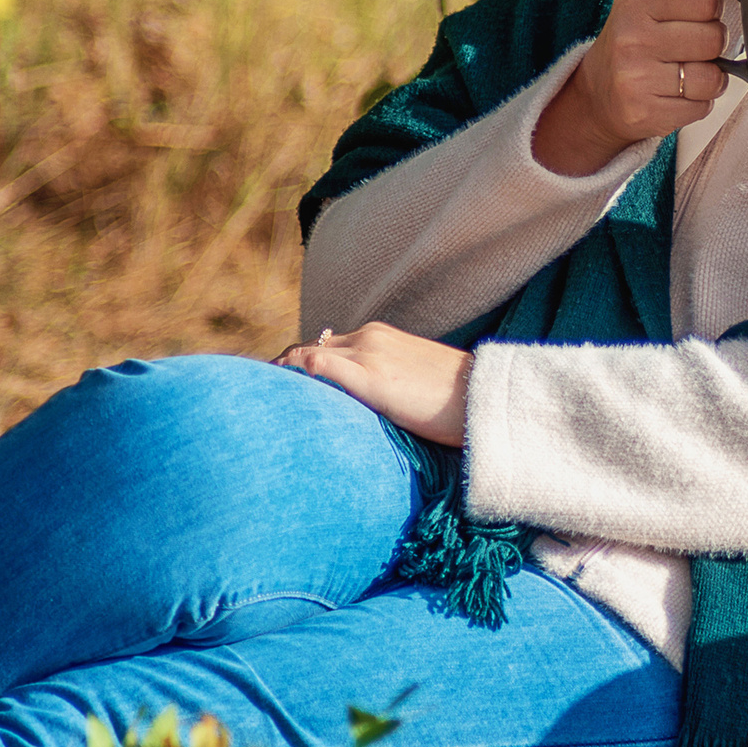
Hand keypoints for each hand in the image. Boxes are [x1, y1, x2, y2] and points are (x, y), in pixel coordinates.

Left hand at [276, 322, 471, 445]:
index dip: (298, 365)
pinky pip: (316, 365)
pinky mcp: (371, 377)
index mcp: (381, 336)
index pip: (325, 345)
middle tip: (259, 398)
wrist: (488, 398)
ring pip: (306, 354)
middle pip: (308, 347)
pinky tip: (282, 398)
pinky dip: (295, 376)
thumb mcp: (417, 383)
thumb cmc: (459, 400)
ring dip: (282, 375)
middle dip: (282, 370)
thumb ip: (387, 385)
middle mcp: (370, 337)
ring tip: (260, 401)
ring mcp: (369, 354)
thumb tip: (371, 409)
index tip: (279, 387)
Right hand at [534, 0, 737, 174]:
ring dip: (709, 78)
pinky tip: (677, 95)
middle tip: (694, 48)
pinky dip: (698, 103)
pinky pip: (702, 107)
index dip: (712, 8)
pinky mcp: (645, 113)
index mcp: (637, 1)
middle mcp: (631, 38)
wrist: (599, 93)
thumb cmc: (639, 39)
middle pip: (713, 39)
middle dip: (712, 45)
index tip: (701, 14)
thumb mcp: (656, 0)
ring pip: (712, 78)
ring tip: (687, 73)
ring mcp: (635, 78)